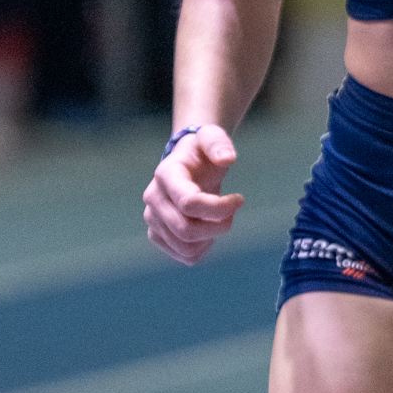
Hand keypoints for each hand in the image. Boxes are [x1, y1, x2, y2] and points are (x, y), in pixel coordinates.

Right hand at [143, 123, 242, 263]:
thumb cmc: (201, 151)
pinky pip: (184, 255)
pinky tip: (209, 230)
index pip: (189, 203)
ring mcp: (153, 219)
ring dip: (211, 238)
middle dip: (218, 226)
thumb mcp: (212, 137)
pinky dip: (203, 248)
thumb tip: (227, 159)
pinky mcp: (158, 235)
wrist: (187, 163)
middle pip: (186, 230)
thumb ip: (219, 143)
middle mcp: (153, 198)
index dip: (219, 208)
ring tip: (220, 220)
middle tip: (232, 212)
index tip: (239, 199)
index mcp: (165, 174)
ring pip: (185, 247)